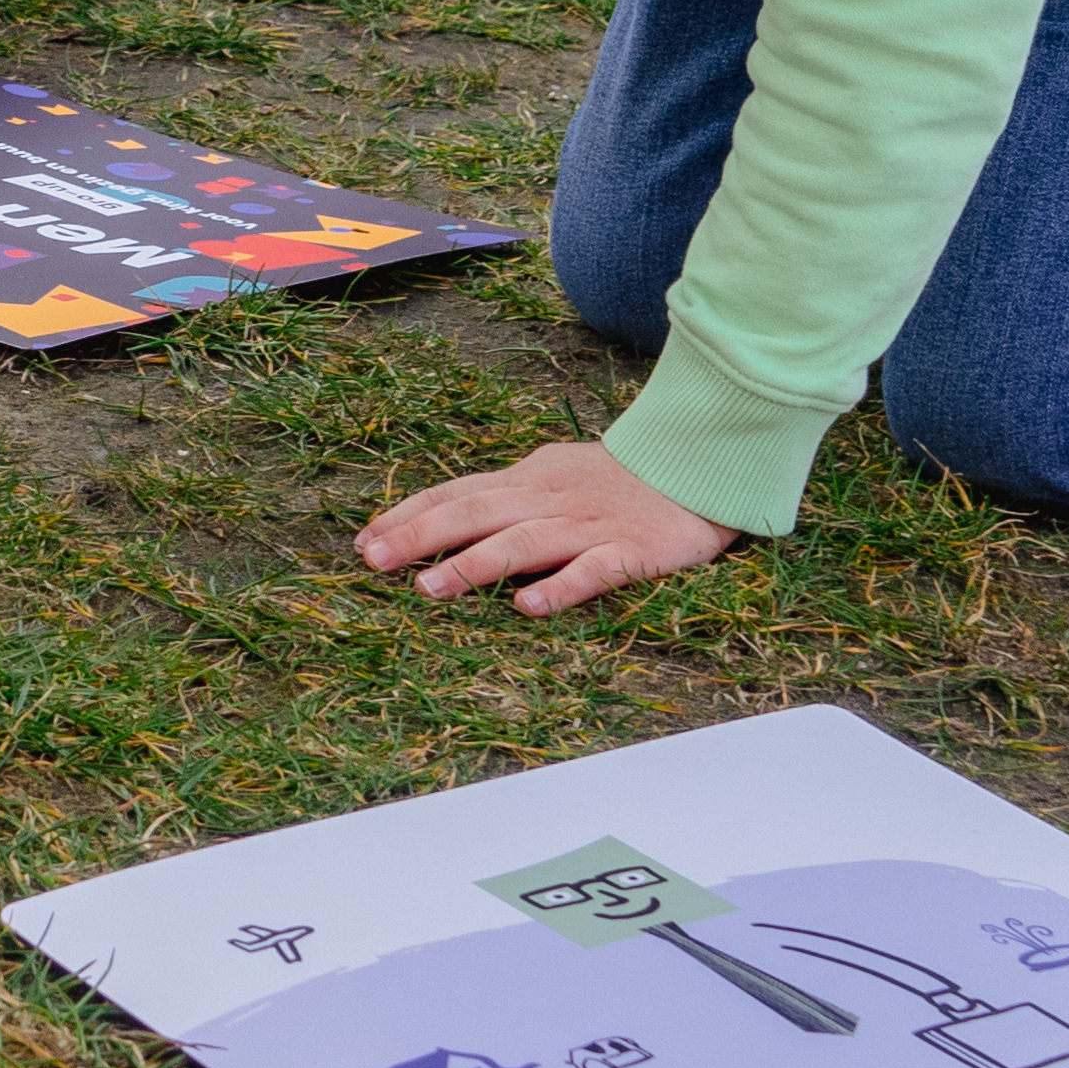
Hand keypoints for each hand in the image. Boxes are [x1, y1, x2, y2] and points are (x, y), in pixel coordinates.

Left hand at [357, 438, 738, 615]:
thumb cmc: (622, 478)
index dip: (411, 513)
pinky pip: (593, 570)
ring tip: (431, 586)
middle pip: (477, 512)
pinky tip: (529, 607)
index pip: (459, 492)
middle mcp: (550, 498)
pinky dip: (560, 588)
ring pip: (524, 541)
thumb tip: (446, 522)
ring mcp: (590, 525)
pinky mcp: (632, 549)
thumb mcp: (556, 474)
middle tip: (374, 560)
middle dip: (421, 535)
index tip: (365, 537)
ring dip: (474, 564)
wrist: (702, 460)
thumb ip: (509, 498)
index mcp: (530, 478)